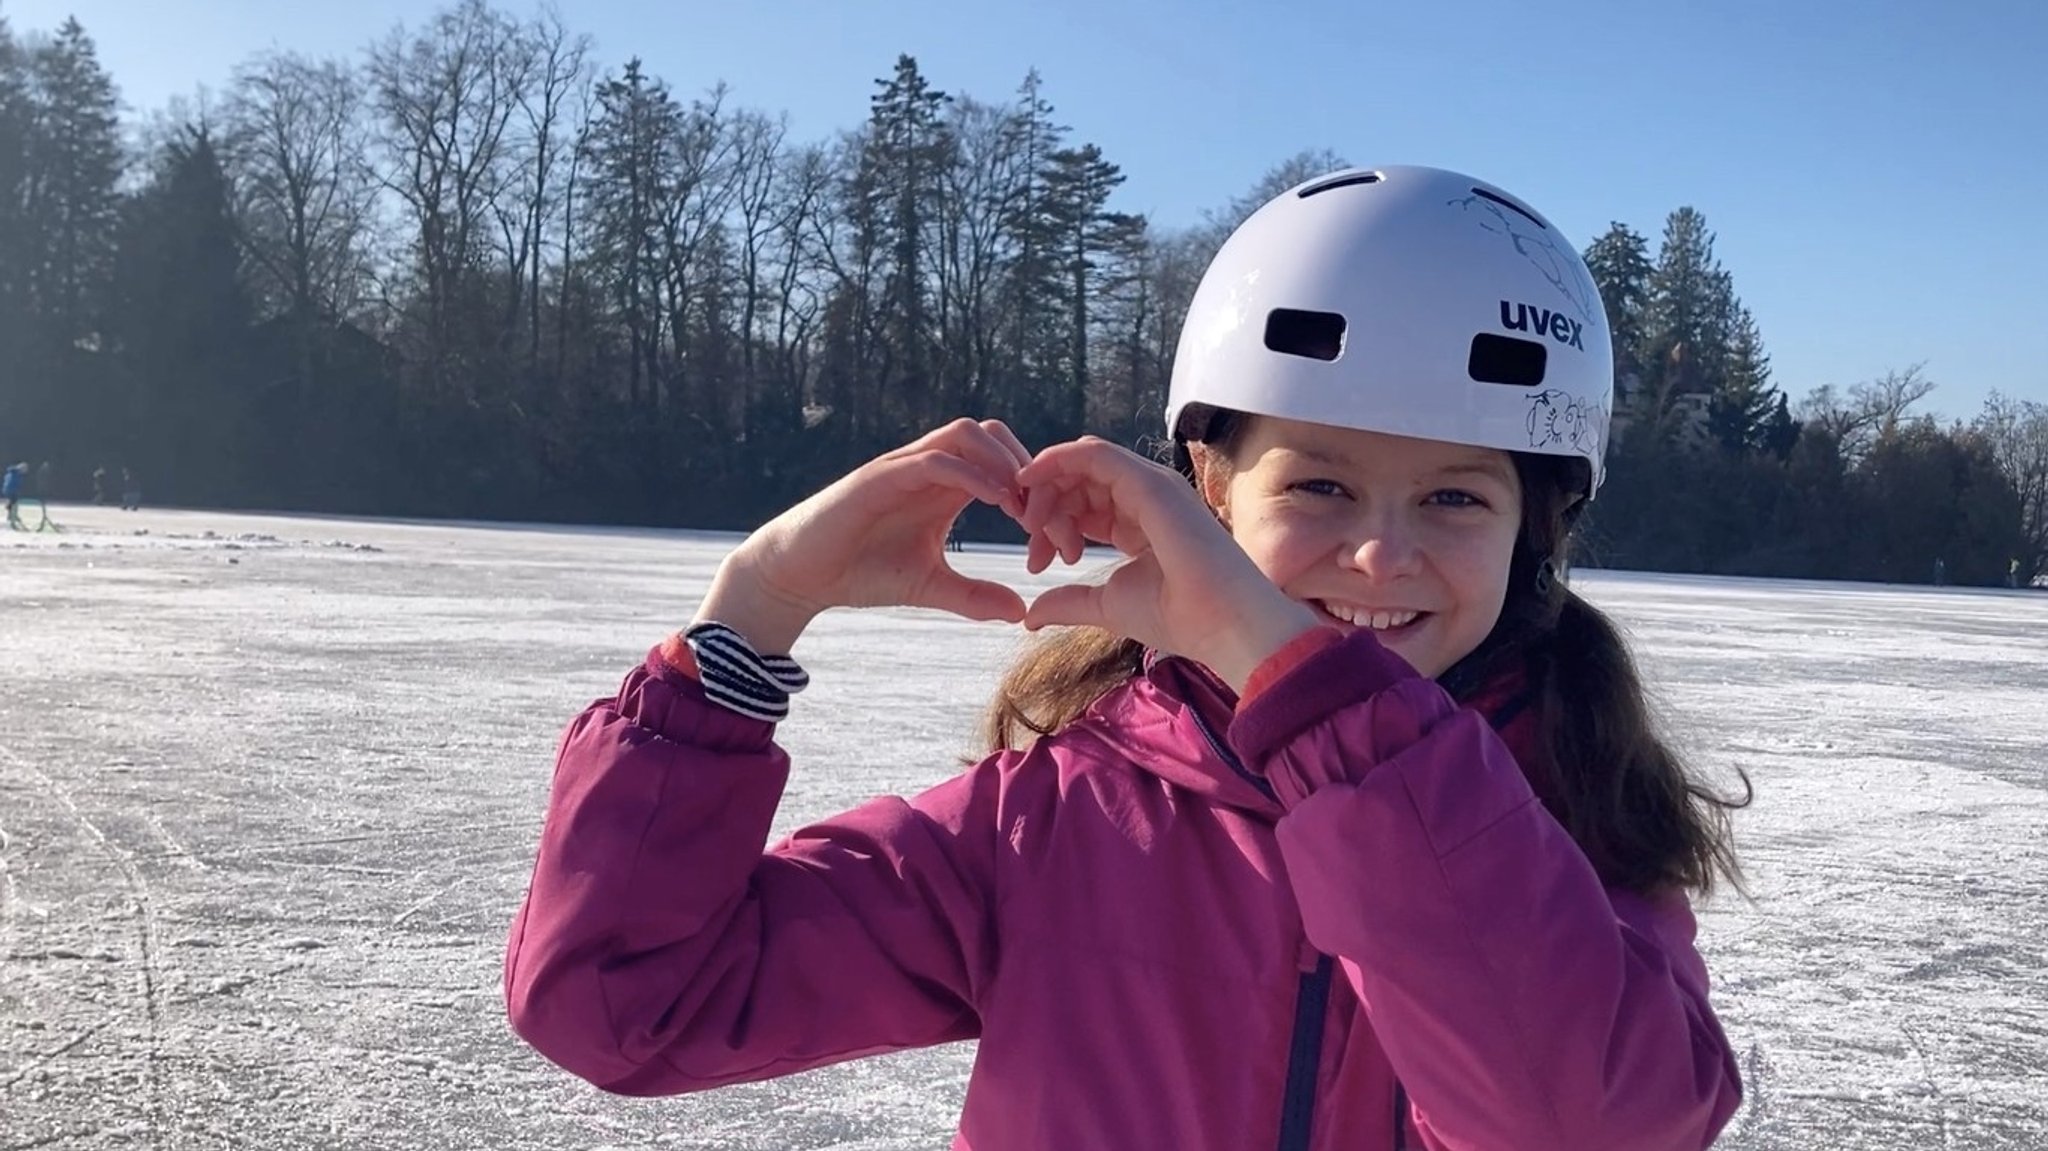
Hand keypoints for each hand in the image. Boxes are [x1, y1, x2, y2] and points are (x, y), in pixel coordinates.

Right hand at [694, 419, 1033, 653]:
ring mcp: (903, 466)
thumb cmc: (860, 573)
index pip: (1003, 464)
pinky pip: (934, 459)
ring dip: (1003, 462)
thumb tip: (1020, 611)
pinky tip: (995, 503)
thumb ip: (973, 595)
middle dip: (1028, 468)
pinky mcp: (880, 476)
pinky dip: (970, 474)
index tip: (1055, 535)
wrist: (800, 575)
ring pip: (966, 434)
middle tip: (1047, 517)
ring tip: (1024, 507)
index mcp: (945, 486)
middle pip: (993, 435)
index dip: (1037, 492)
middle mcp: (927, 467)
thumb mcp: (929, 585)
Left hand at [1016, 437, 1322, 691]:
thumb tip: (1031, 615)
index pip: (1086, 503)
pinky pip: (1094, 455)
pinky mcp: (1149, 482)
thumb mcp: (1107, 605)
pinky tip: (1032, 479)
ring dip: (1048, 489)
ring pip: (1082, 464)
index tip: (1036, 561)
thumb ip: (1069, 601)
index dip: (1053, 523)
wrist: (1222, 625)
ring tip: (1034, 529)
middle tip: (1034, 552)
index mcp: (1139, 521)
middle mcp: (1146, 496)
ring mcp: (1151, 485)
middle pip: (1079, 481)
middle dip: (1046, 509)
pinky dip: (1057, 460)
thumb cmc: (1178, 617)